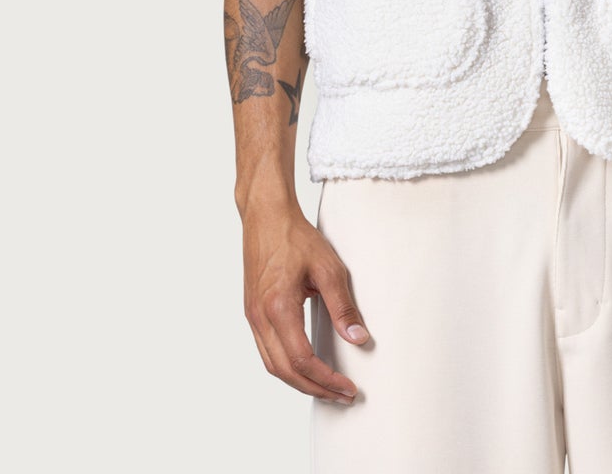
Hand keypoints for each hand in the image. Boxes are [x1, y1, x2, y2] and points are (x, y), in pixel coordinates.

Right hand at [243, 202, 369, 403]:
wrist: (266, 215)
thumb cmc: (296, 236)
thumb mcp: (328, 268)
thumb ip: (343, 306)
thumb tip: (359, 338)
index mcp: (278, 308)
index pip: (302, 360)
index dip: (326, 379)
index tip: (348, 387)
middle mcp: (259, 317)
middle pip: (285, 371)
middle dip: (315, 388)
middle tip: (342, 395)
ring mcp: (252, 316)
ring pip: (272, 365)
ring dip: (299, 381)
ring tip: (327, 386)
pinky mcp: (252, 312)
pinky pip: (266, 351)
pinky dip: (286, 366)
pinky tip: (305, 365)